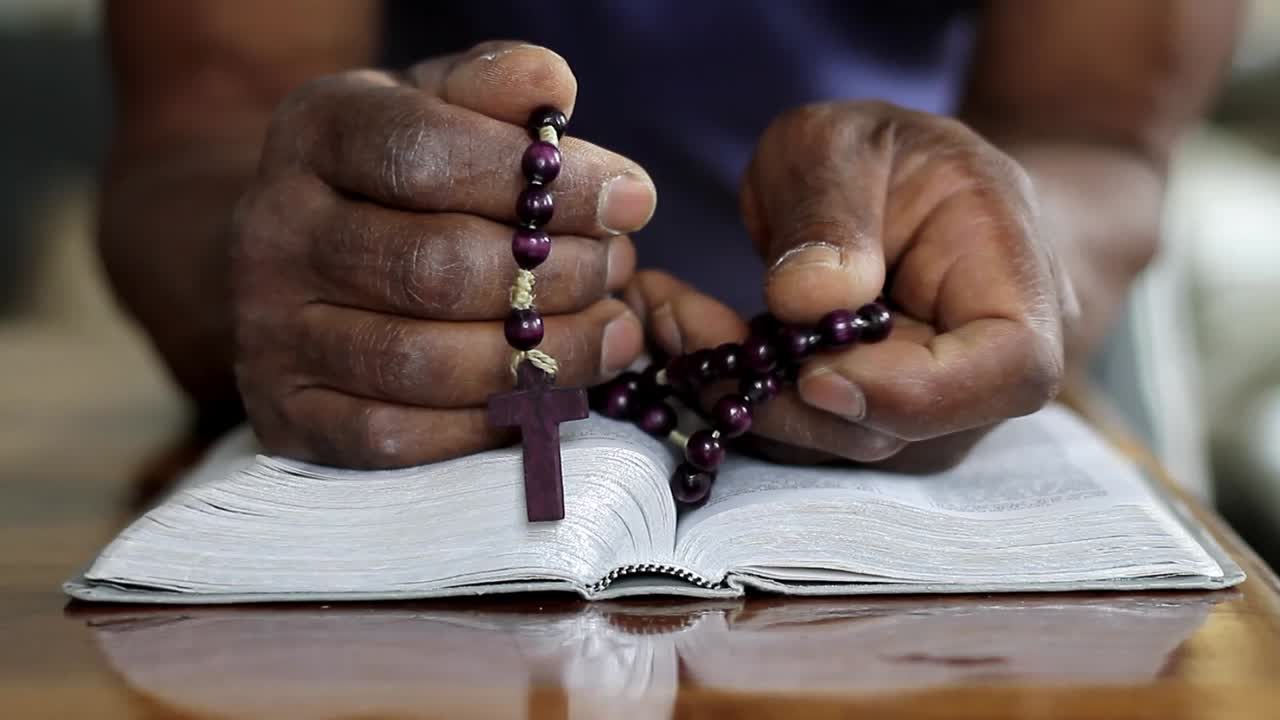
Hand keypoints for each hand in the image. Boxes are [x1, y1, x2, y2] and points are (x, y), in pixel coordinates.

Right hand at [231, 42, 655, 467]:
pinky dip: (488, 421)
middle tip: (620, 270)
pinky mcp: (289, 417)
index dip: (547, 185)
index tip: (633, 201)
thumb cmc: (395, 179)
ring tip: (612, 333)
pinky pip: (398, 438)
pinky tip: (549, 392)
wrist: (299, 263)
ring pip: (422, 362)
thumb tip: (553, 87)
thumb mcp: (437, 109)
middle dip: (556, 275)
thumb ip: (494, 89)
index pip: (428, 154)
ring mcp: (272, 333)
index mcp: (314, 132)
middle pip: (434, 267)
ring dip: (541, 356)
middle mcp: (275, 231)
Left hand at [627, 101, 1070, 469]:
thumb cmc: (885, 154)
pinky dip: (737, 392)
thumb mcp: (844, 142)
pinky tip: (683, 331)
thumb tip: (808, 301)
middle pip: (905, 427)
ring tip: (668, 314)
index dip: (915, 393)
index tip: (812, 373)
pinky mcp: (863, 422)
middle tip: (679, 323)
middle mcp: (980, 367)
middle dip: (782, 394)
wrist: (900, 190)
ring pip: (837, 442)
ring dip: (742, 393)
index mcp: (1012, 278)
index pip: (1010, 370)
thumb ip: (829, 208)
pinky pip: (802, 429)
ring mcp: (925, 409)